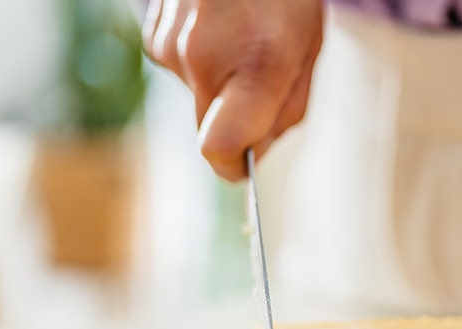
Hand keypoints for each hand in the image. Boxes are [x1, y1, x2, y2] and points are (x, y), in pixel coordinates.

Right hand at [142, 0, 322, 179]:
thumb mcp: (307, 51)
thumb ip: (285, 110)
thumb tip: (252, 156)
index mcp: (255, 66)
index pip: (221, 148)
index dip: (234, 166)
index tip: (246, 167)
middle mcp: (203, 59)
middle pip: (209, 130)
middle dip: (234, 122)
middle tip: (262, 85)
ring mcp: (171, 45)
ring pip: (196, 97)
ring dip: (219, 83)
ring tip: (243, 38)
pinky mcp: (154, 34)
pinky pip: (180, 69)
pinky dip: (201, 59)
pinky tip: (219, 26)